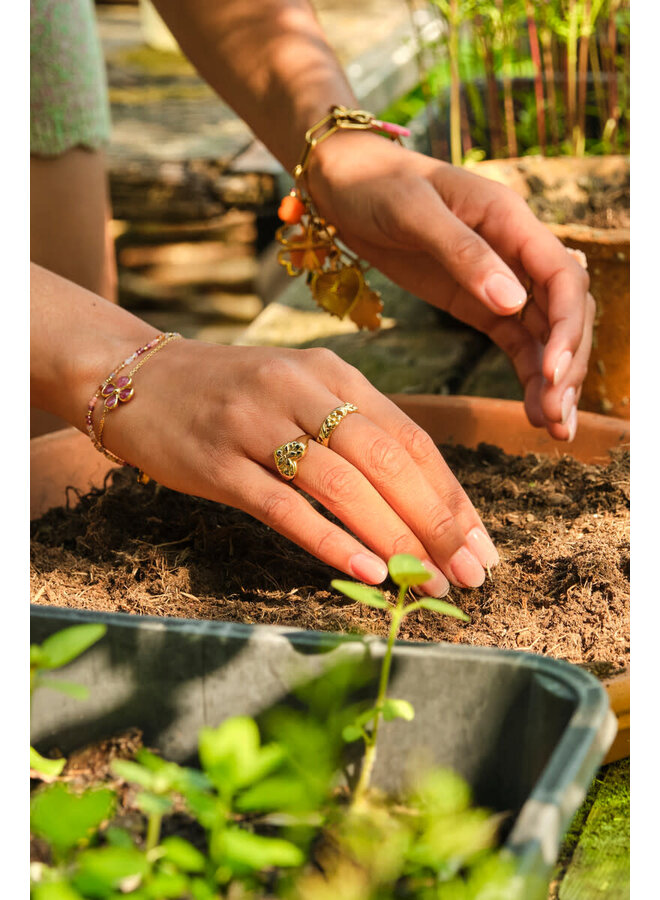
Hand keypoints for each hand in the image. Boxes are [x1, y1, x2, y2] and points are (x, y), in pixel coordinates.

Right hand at [102, 340, 499, 590]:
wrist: (135, 378)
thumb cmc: (230, 393)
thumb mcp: (299, 391)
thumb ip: (353, 431)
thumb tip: (419, 499)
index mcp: (333, 373)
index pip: (411, 439)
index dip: (452, 496)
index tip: (482, 544)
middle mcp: (301, 389)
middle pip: (388, 462)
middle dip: (439, 524)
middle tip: (473, 575)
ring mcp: (257, 423)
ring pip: (343, 487)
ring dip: (395, 540)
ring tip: (430, 584)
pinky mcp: (218, 462)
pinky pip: (284, 507)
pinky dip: (330, 541)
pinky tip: (366, 571)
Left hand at [307, 132, 594, 440]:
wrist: (342, 183)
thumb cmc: (375, 184)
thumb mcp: (413, 212)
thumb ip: (463, 253)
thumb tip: (512, 301)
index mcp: (509, 219)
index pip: (562, 277)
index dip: (567, 326)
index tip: (554, 372)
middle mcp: (515, 250)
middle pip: (563, 312)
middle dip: (567, 364)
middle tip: (556, 418)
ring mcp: (499, 279)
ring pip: (546, 332)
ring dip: (554, 379)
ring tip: (554, 428)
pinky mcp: (477, 302)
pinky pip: (516, 341)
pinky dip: (528, 374)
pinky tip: (532, 410)